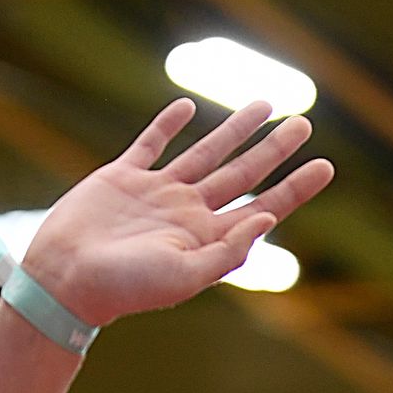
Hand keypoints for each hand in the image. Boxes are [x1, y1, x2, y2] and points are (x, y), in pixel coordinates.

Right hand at [21, 99, 334, 326]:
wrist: (66, 278)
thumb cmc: (126, 287)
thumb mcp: (185, 276)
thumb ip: (227, 251)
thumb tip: (266, 217)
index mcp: (208, 237)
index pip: (264, 206)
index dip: (296, 187)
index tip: (326, 166)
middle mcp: (189, 213)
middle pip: (244, 173)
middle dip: (275, 149)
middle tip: (304, 124)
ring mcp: (157, 193)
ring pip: (206, 152)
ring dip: (235, 129)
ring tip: (263, 105)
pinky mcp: (122, 178)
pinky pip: (151, 145)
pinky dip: (169, 125)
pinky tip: (188, 107)